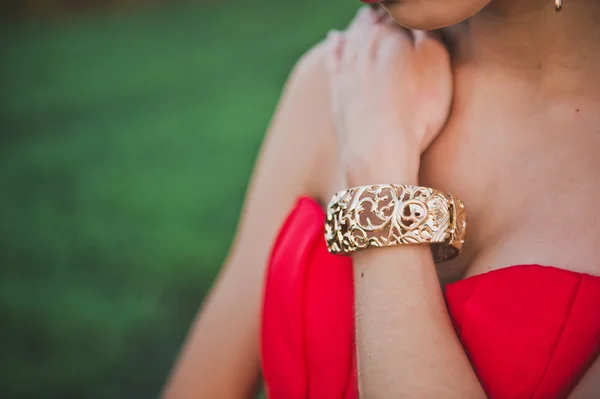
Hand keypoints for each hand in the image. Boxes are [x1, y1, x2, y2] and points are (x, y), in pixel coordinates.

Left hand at [325, 7, 452, 186]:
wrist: (379, 149)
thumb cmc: (417, 108)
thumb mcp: (437, 62)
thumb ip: (427, 32)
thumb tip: (417, 17)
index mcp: (391, 34)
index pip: (399, 14)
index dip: (405, 12)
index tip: (411, 12)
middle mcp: (365, 45)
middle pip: (374, 23)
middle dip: (382, 14)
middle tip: (388, 10)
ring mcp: (348, 68)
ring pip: (353, 36)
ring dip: (360, 24)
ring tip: (366, 16)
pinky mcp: (338, 91)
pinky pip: (334, 59)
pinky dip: (335, 45)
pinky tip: (336, 38)